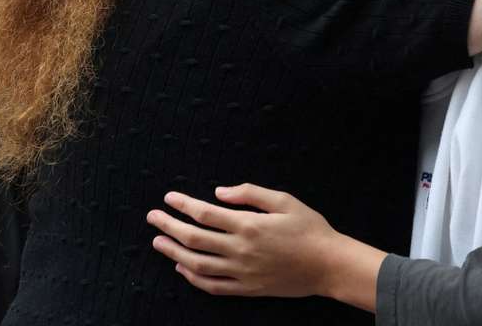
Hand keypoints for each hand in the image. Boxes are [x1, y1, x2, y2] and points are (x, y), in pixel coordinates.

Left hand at [146, 184, 337, 297]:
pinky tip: (182, 268)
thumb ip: (250, 193)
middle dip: (169, 226)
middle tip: (153, 217)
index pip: (205, 214)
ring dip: (174, 252)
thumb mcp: (285, 200)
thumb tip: (219, 192)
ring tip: (158, 243)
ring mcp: (242, 272)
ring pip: (197, 264)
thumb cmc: (310, 228)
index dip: (183, 205)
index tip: (169, 198)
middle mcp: (240, 250)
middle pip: (194, 238)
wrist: (328, 265)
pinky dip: (193, 278)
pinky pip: (212, 286)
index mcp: (249, 225)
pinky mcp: (247, 288)